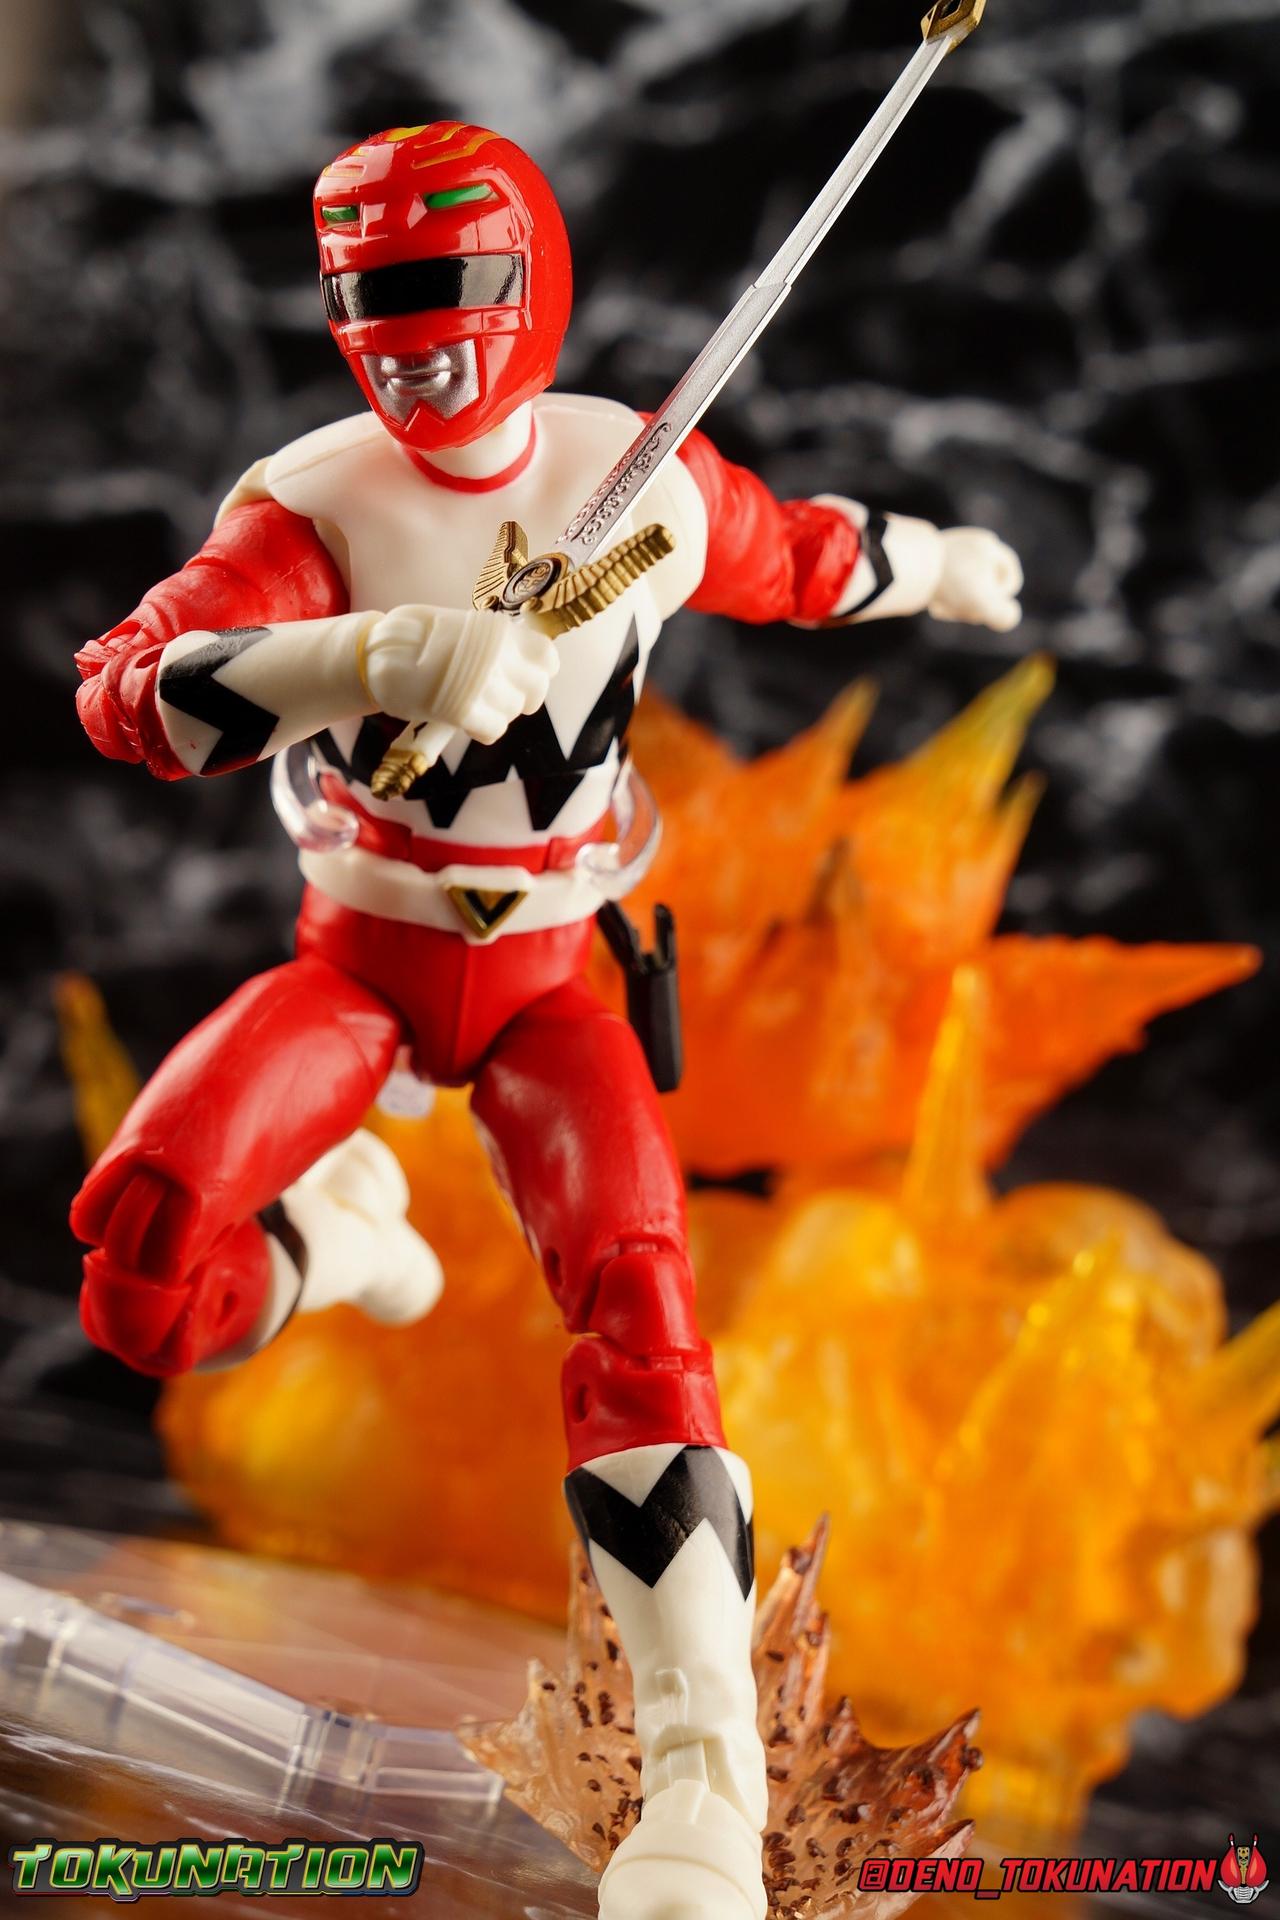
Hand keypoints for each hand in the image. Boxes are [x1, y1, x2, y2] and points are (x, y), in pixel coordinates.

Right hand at [361, 604, 558, 743]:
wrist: (377, 654)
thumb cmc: (416, 637)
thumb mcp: (462, 626)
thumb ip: (495, 642)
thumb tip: (523, 661)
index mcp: (497, 631)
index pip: (547, 657)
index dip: (542, 670)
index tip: (529, 674)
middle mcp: (496, 656)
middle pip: (536, 689)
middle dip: (524, 696)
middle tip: (503, 695)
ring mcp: (481, 685)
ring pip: (514, 711)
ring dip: (499, 711)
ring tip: (475, 702)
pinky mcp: (463, 712)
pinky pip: (495, 729)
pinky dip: (485, 729)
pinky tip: (470, 721)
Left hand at [930, 528, 1023, 632]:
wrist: (907, 565)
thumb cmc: (950, 583)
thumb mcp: (984, 604)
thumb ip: (1004, 616)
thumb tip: (1010, 615)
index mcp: (990, 546)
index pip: (1011, 583)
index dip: (1001, 602)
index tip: (982, 605)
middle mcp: (973, 543)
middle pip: (986, 587)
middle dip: (975, 604)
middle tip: (958, 611)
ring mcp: (952, 548)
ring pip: (965, 587)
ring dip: (957, 604)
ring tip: (942, 608)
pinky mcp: (932, 557)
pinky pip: (946, 583)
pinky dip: (942, 596)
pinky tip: (932, 603)